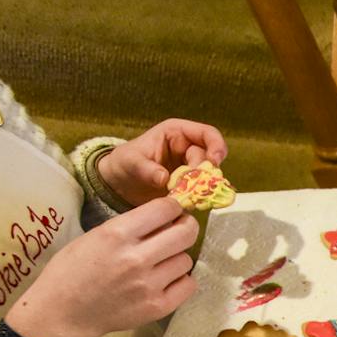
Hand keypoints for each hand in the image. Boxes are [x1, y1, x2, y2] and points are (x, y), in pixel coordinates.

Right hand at [3, 196, 198, 336]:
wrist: (63, 313)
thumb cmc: (72, 271)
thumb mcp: (94, 236)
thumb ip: (129, 227)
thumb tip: (164, 218)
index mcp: (116, 234)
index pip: (165, 209)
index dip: (173, 207)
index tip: (172, 211)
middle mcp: (136, 258)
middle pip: (186, 233)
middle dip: (186, 227)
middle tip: (181, 230)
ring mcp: (149, 285)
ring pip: (186, 260)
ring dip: (177, 257)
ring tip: (162, 262)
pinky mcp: (157, 307)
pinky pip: (188, 285)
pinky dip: (181, 280)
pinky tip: (166, 280)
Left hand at [97, 120, 227, 206]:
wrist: (119, 184)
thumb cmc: (124, 164)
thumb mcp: (131, 162)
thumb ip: (147, 169)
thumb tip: (164, 178)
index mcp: (177, 133)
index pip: (207, 134)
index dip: (216, 146)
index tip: (214, 163)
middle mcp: (188, 149)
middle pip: (210, 159)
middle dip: (204, 173)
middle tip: (192, 186)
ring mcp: (190, 168)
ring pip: (209, 176)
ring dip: (203, 187)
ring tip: (189, 196)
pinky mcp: (190, 185)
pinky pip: (203, 190)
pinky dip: (200, 198)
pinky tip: (191, 203)